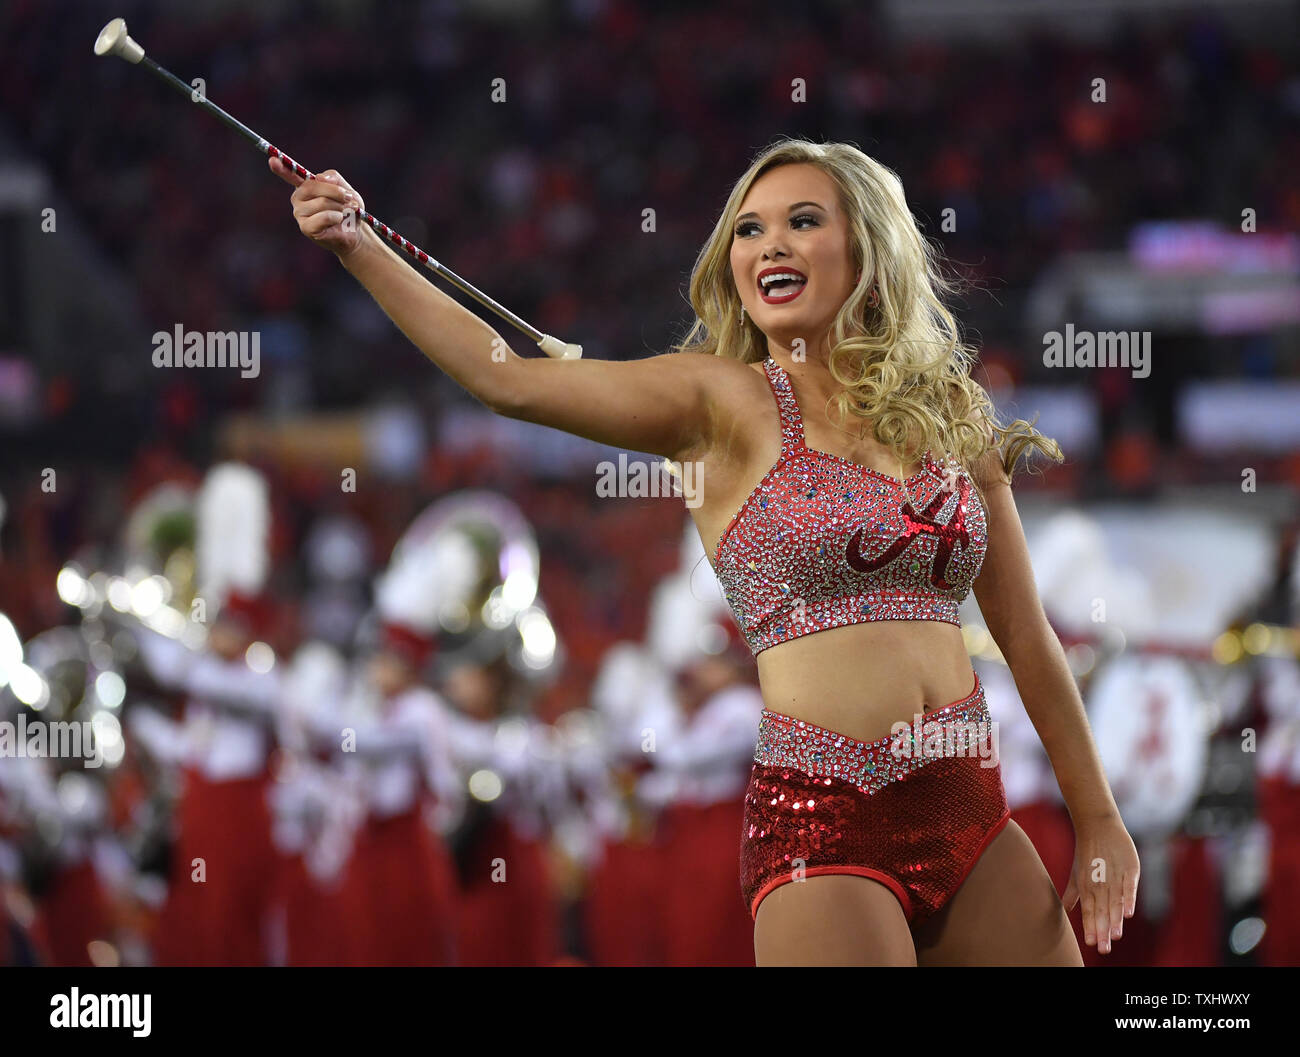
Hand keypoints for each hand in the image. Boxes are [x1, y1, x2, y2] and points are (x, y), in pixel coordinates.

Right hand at [269, 157, 366, 257]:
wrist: (355, 233)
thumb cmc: (349, 209)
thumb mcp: (347, 189)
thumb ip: (334, 179)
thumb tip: (320, 178)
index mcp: (306, 186)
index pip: (290, 175)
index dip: (281, 168)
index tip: (272, 159)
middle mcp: (298, 198)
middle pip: (312, 186)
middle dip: (335, 192)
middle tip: (348, 198)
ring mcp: (299, 213)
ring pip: (321, 202)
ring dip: (340, 207)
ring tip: (346, 212)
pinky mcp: (306, 228)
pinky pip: (322, 217)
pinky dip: (336, 217)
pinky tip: (339, 219)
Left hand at [1061, 812, 1139, 954]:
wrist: (1098, 825)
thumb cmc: (1087, 853)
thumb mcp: (1077, 874)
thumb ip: (1072, 894)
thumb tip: (1064, 911)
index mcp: (1087, 887)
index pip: (1089, 911)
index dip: (1090, 927)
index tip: (1091, 944)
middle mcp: (1100, 884)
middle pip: (1102, 911)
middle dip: (1102, 931)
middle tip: (1103, 949)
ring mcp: (1115, 876)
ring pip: (1115, 902)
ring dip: (1115, 920)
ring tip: (1115, 936)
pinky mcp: (1130, 869)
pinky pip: (1129, 887)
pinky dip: (1129, 900)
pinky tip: (1129, 913)